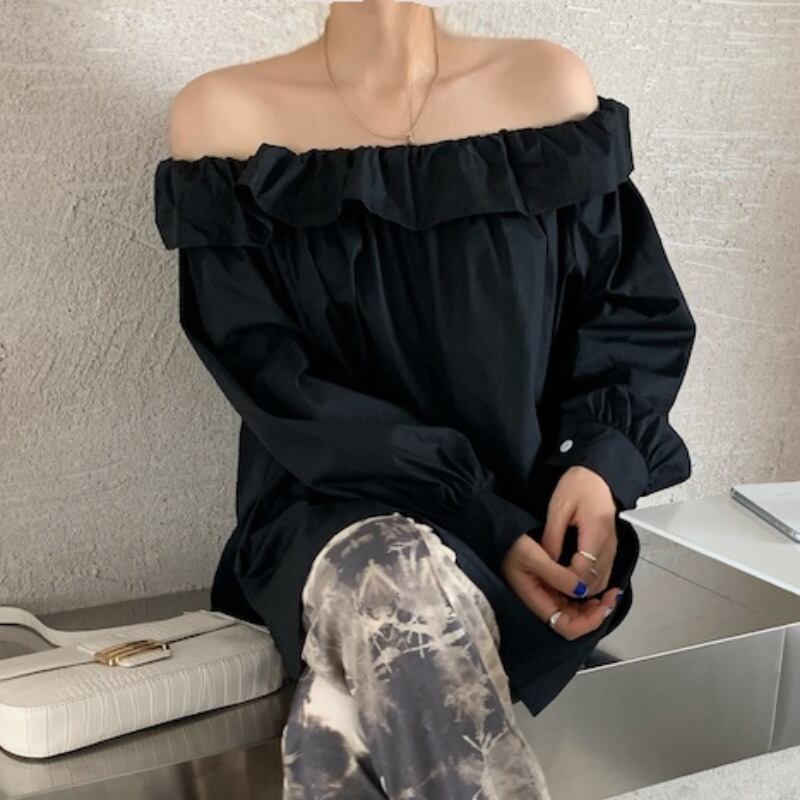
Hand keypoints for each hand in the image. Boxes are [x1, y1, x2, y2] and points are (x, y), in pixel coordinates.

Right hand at [501, 533, 620, 640]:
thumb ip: (557, 575)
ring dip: (594, 605)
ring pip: (576, 610)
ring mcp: (548, 594)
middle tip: (612, 595)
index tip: (603, 606)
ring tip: (608, 591)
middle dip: (596, 613)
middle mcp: (543, 602)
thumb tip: (582, 591)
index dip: (588, 623)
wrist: (503, 532)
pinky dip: (588, 594)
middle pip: (574, 622)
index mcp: (536, 600)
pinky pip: (573, 597)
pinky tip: (595, 583)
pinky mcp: (551, 584)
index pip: (566, 627)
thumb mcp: (533, 555)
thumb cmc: (512, 544)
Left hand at [540, 465, 618, 597]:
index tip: (549, 581)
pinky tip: (575, 581)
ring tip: (561, 588)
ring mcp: (613, 548)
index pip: (583, 570)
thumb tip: (546, 561)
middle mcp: (609, 545)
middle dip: (574, 590)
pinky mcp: (612, 548)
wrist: (599, 474)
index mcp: (596, 533)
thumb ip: (553, 537)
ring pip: (601, 582)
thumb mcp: (558, 507)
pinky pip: (604, 574)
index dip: (566, 581)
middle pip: (594, 582)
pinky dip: (591, 582)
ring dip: (583, 589)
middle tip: (552, 589)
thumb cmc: (578, 485)